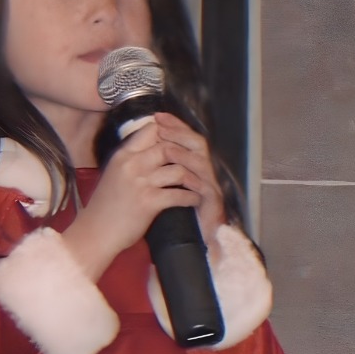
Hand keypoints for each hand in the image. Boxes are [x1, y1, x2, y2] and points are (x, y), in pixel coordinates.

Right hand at [62, 116, 222, 279]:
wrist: (95, 232)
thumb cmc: (105, 205)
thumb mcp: (115, 173)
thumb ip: (133, 160)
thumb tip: (155, 149)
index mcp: (123, 155)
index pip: (151, 130)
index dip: (169, 133)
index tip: (181, 143)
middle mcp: (131, 164)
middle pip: (168, 146)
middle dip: (187, 155)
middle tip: (198, 163)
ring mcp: (140, 183)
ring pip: (178, 170)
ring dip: (194, 178)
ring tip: (201, 183)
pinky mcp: (148, 202)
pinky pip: (178, 195)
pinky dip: (191, 198)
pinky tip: (195, 200)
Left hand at [153, 112, 225, 243]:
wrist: (193, 238)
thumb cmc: (173, 209)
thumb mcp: (162, 182)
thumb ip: (157, 164)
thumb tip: (142, 142)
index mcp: (192, 163)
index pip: (185, 137)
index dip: (174, 125)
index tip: (157, 116)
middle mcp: (204, 170)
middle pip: (197, 143)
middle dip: (180, 132)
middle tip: (163, 125)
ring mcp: (210, 184)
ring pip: (202, 161)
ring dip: (184, 153)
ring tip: (166, 147)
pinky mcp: (212, 201)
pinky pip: (205, 187)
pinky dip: (193, 180)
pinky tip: (180, 175)